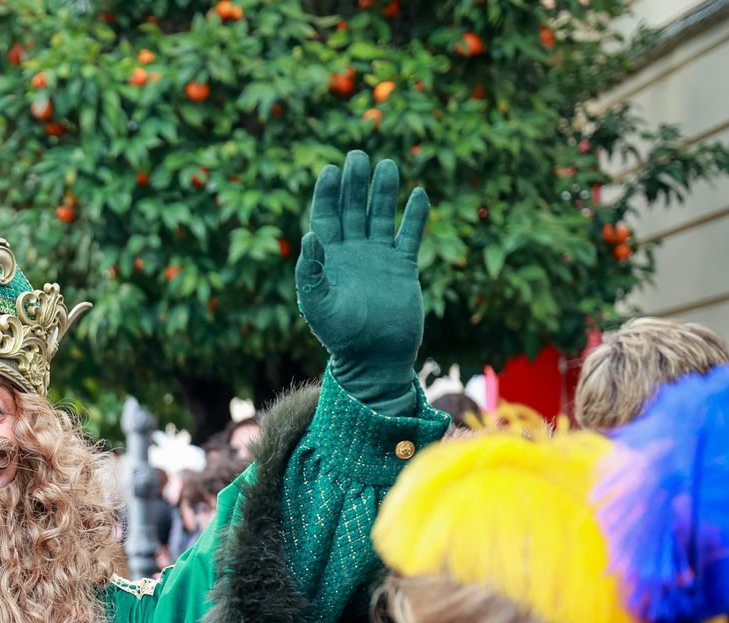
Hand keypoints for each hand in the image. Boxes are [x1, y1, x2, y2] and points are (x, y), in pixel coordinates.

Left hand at [295, 151, 428, 410]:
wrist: (375, 359)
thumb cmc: (341, 337)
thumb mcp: (319, 306)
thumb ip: (311, 272)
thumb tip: (309, 236)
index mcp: (328, 259)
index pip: (325, 217)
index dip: (327, 193)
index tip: (330, 170)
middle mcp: (353, 253)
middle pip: (353, 209)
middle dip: (355, 183)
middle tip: (358, 156)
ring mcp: (379, 258)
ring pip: (381, 216)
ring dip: (383, 192)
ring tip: (387, 165)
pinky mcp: (403, 267)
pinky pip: (409, 236)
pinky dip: (414, 216)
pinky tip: (419, 195)